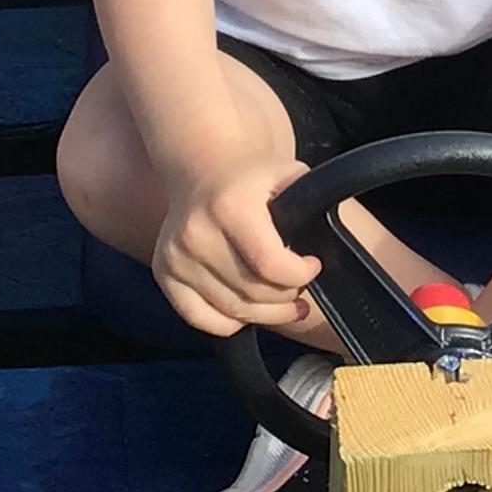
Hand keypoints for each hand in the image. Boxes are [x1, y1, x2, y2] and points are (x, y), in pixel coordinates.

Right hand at [154, 155, 320, 338]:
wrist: (203, 168)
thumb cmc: (252, 178)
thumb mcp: (288, 176)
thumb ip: (310, 206)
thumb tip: (327, 245)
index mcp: (229, 207)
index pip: (271, 266)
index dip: (301, 275)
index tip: (312, 266)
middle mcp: (196, 233)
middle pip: (253, 294)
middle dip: (286, 297)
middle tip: (298, 286)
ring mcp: (175, 256)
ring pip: (232, 312)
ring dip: (265, 314)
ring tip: (283, 302)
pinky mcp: (164, 273)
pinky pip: (202, 319)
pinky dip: (230, 322)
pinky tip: (249, 308)